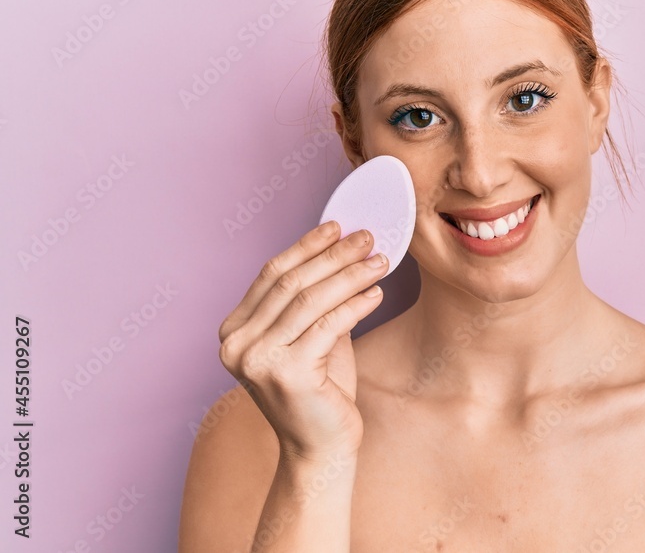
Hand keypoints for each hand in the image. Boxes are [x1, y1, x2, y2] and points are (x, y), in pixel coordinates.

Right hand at [218, 221, 386, 460]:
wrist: (321, 448)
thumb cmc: (320, 391)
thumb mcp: (311, 336)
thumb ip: (314, 300)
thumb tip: (342, 249)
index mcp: (234, 330)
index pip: (271, 275)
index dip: (306, 246)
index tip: (337, 226)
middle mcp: (236, 344)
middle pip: (291, 284)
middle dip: (333, 255)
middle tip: (366, 238)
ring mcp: (257, 360)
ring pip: (309, 301)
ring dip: (349, 275)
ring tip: (380, 261)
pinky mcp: (286, 374)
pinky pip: (328, 325)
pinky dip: (356, 305)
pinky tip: (377, 293)